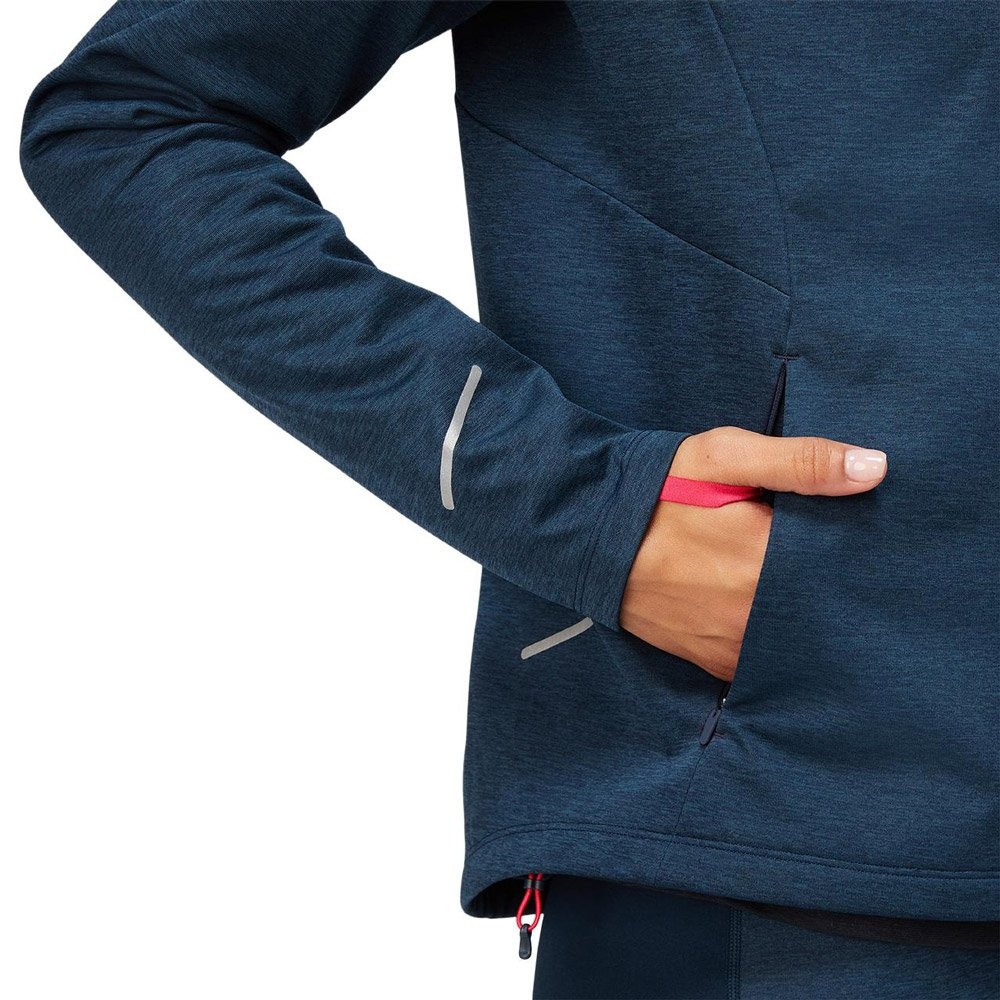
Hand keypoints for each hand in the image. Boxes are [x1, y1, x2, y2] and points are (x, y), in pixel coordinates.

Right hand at [620, 426, 887, 680]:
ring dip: (800, 615)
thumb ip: (800, 462)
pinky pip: (761, 659)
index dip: (851, 548)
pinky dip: (769, 639)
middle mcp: (753, 612)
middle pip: (821, 604)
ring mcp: (732, 643)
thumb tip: (875, 469)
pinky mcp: (711, 661)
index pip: (842, 562)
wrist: (585, 534)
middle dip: (826, 582)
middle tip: (808, 552)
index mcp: (765, 558)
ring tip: (784, 582)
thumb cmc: (657, 489)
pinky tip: (761, 611)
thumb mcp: (723, 456)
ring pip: (795, 636)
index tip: (852, 532)